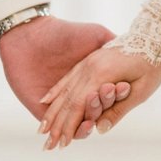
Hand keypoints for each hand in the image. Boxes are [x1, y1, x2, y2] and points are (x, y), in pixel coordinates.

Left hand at [0, 13, 115, 122]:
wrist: (29, 31)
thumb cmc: (63, 30)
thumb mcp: (95, 34)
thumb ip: (111, 43)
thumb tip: (132, 51)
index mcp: (91, 81)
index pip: (106, 97)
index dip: (115, 96)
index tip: (124, 88)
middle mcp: (78, 95)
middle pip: (92, 111)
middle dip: (102, 109)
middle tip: (111, 96)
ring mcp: (60, 104)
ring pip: (77, 121)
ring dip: (88, 124)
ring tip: (95, 120)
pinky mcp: (41, 108)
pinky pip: (62, 126)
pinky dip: (72, 129)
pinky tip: (84, 128)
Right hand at [40, 44, 160, 149]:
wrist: (153, 37)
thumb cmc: (152, 66)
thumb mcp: (141, 92)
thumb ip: (118, 110)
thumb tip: (99, 129)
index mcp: (101, 76)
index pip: (79, 106)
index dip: (69, 126)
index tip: (60, 144)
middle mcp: (89, 69)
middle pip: (68, 101)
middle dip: (56, 124)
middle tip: (46, 144)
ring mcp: (87, 63)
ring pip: (65, 90)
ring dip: (52, 111)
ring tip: (41, 128)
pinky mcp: (88, 60)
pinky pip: (68, 78)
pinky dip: (55, 92)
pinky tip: (45, 101)